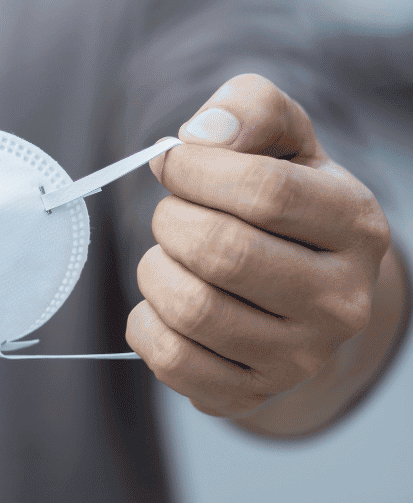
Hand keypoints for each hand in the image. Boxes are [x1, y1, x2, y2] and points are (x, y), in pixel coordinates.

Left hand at [127, 74, 391, 418]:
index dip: (195, 170)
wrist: (299, 296)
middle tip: (172, 215)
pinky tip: (166, 304)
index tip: (172, 163)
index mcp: (356, 224)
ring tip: (170, 257)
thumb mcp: (281, 141)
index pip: (264, 191)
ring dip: (154, 270)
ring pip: (190, 308)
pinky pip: (169, 358)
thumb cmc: (279, 204)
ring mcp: (300, 357)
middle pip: (220, 252)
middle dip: (172, 221)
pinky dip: (146, 321)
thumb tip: (200, 134)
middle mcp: (341, 300)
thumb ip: (249, 109)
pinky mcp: (251, 393)